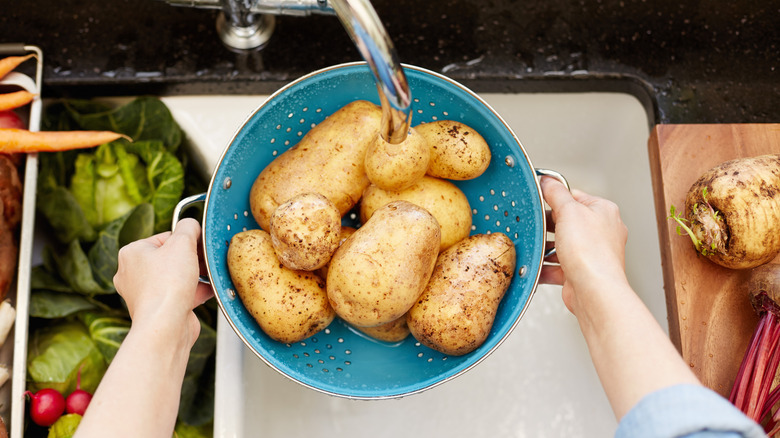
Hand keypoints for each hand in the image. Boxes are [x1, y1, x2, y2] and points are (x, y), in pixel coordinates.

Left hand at [113, 218, 212, 346]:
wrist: (166, 326)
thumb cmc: (167, 285)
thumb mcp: (183, 243)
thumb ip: (189, 227)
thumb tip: (192, 224)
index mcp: (131, 253)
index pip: (164, 237)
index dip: (185, 240)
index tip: (198, 246)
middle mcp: (132, 273)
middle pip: (170, 258)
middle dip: (192, 259)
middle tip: (204, 261)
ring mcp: (144, 293)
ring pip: (175, 277)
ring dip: (195, 276)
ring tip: (208, 276)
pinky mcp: (157, 309)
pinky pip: (179, 294)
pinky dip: (194, 291)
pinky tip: (208, 290)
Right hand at [539, 177, 628, 314]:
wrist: (594, 290)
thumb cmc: (591, 252)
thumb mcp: (569, 211)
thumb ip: (556, 193)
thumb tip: (548, 180)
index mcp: (604, 211)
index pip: (576, 196)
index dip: (556, 198)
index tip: (540, 199)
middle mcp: (602, 232)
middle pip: (567, 221)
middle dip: (549, 226)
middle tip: (536, 225)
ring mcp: (592, 253)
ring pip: (562, 245)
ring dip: (546, 247)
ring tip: (536, 246)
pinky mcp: (581, 272)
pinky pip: (558, 266)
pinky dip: (546, 266)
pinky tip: (536, 265)